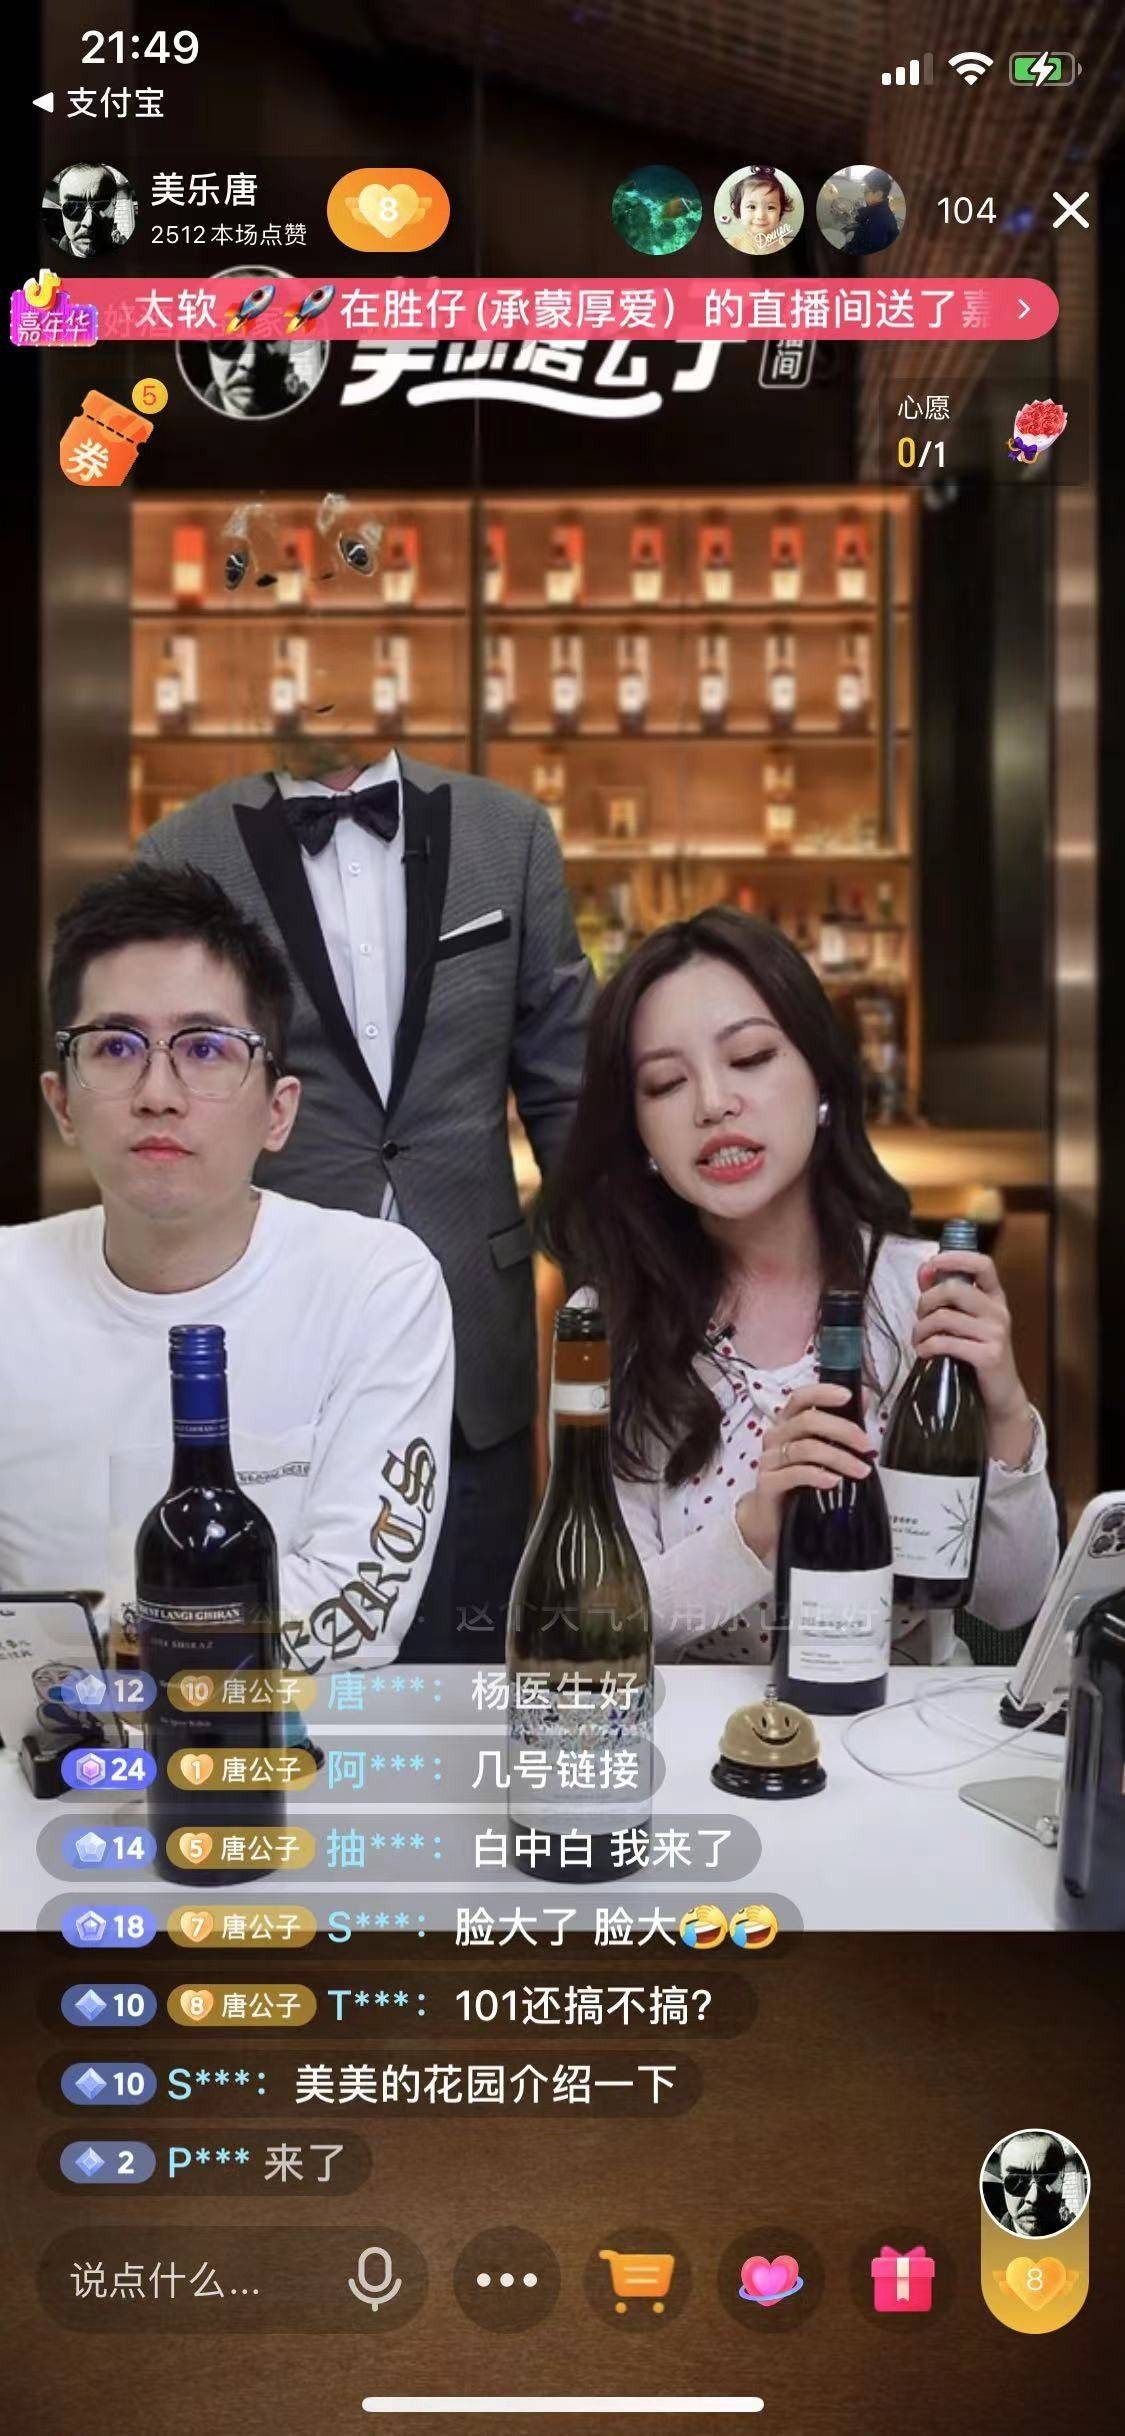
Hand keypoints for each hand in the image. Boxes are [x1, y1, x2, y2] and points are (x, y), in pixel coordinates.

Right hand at [735, 1382, 874, 1567]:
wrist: (773, 1519)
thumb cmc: (798, 1481)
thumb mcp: (822, 1450)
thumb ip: (841, 1424)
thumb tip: (865, 1397)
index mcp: (788, 1424)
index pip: (800, 1398)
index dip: (822, 1393)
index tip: (847, 1396)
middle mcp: (776, 1437)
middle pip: (807, 1421)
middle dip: (843, 1430)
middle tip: (866, 1445)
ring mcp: (769, 1460)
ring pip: (806, 1448)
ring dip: (839, 1458)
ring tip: (861, 1470)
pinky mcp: (767, 1483)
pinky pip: (794, 1474)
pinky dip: (818, 1475)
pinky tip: (834, 1481)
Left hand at [914, 1249, 1033, 1462]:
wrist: (999, 1394)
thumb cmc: (976, 1351)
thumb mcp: (964, 1320)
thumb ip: (945, 1295)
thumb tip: (924, 1270)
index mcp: (995, 1297)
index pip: (983, 1264)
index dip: (955, 1258)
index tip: (931, 1264)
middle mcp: (999, 1311)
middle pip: (954, 1289)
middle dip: (926, 1301)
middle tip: (919, 1317)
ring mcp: (996, 1334)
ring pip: (945, 1317)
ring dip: (921, 1328)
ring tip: (919, 1339)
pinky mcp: (988, 1356)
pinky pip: (946, 1343)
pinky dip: (927, 1347)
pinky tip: (924, 1352)